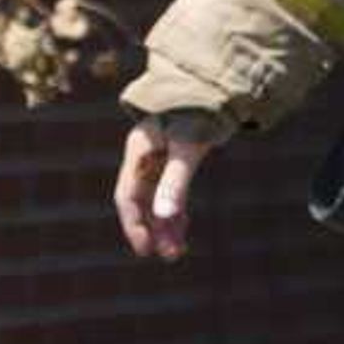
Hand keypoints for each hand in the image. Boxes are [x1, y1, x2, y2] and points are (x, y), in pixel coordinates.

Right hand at [114, 114, 220, 261]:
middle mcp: (144, 157)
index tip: (145, 249)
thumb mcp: (188, 148)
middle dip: (154, 229)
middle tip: (170, 256)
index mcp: (139, 151)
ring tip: (178, 251)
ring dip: (165, 224)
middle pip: (142, 201)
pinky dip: (175, 210)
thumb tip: (164, 217)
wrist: (214, 86)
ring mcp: (158, 159)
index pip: (128, 196)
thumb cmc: (200, 112)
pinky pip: (169, 191)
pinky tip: (183, 229)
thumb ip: (176, 181)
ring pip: (156, 199)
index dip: (134, 224)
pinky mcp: (174, 160)